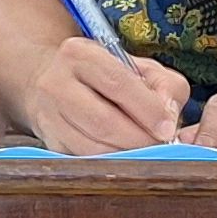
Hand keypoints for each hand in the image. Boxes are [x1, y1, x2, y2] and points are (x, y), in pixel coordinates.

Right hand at [23, 40, 189, 151]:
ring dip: (125, 155)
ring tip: (145, 152)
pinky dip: (109, 163)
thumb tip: (168, 118)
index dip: (147, 110)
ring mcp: (48, 115)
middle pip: (102, 121)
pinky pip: (83, 159)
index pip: (118, 83)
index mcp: (80, 54)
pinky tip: (125, 157)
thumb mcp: (140, 67)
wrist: (57, 81)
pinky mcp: (49, 142)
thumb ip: (164, 86)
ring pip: (91, 147)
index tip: (167, 128)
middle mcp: (56, 83)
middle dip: (138, 139)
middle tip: (160, 146)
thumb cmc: (107, 76)